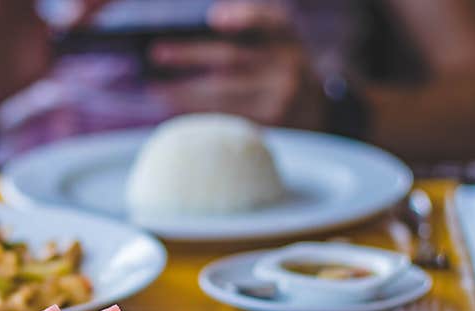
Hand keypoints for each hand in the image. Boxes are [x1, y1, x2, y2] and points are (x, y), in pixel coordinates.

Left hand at [147, 1, 326, 128]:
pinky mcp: (270, 128)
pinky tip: (176, 109)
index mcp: (289, 40)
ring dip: (185, 92)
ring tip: (156, 89)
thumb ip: (253, 25)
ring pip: (223, 95)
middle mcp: (288, 68)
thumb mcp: (279, 41)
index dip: (244, 18)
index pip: (268, 22)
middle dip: (190, 56)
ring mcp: (281, 101)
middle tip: (157, 54)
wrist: (318, 112)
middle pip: (231, 60)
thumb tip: (211, 23)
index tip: (214, 18)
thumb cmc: (283, 69)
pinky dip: (198, 113)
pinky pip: (226, 118)